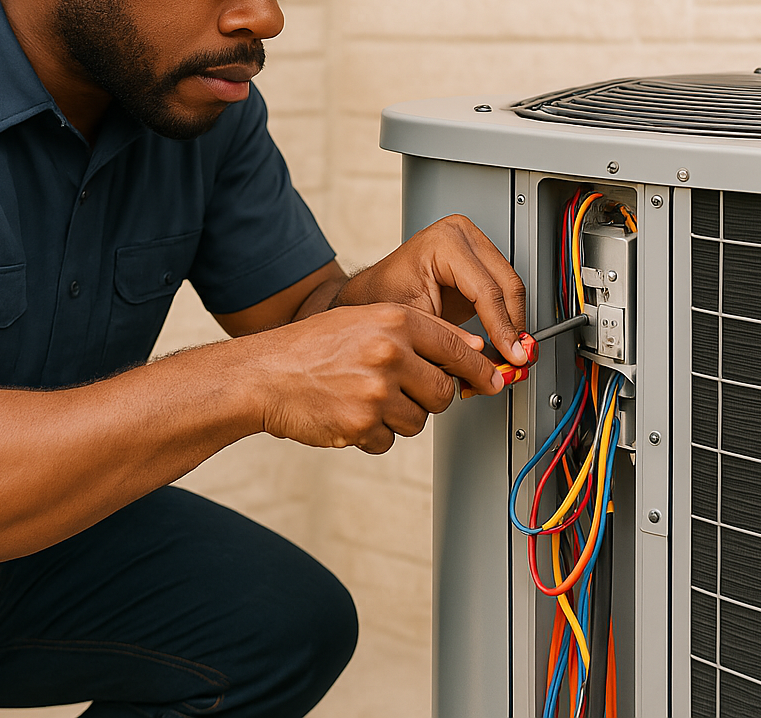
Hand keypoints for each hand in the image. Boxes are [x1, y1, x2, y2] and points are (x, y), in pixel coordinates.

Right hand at [250, 302, 501, 453]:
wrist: (265, 375)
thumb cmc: (313, 346)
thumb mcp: (367, 319)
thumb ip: (421, 331)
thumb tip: (473, 350)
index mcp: (394, 321)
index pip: (456, 349)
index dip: (480, 371)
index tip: (494, 382)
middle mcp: (388, 353)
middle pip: (443, 392)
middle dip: (429, 397)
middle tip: (401, 390)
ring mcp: (375, 392)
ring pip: (419, 421)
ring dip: (399, 417)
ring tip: (365, 398)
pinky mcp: (360, 426)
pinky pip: (389, 441)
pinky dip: (374, 434)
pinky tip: (350, 413)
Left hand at [334, 215, 527, 368]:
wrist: (374, 290)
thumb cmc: (384, 297)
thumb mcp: (418, 322)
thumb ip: (455, 341)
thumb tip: (487, 361)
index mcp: (444, 243)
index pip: (486, 290)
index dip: (502, 328)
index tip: (510, 354)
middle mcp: (461, 235)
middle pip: (506, 285)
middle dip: (513, 326)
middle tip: (516, 357)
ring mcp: (473, 242)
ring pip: (511, 287)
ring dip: (513, 323)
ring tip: (511, 353)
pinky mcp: (480, 257)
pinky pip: (504, 288)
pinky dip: (507, 316)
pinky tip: (505, 339)